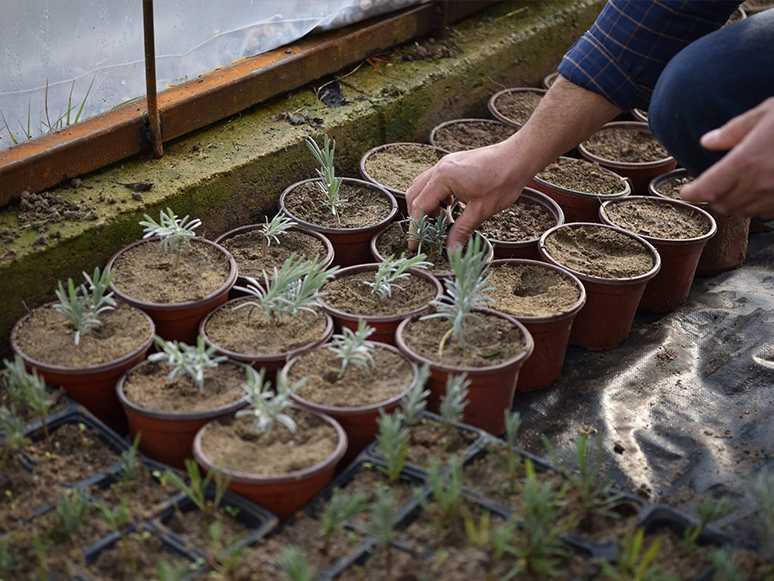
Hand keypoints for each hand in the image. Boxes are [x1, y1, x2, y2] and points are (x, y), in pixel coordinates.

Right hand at [405, 139, 525, 250]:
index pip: (419, 206)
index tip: (415, 244)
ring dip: (429, 206)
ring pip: (423, 188)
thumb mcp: (481, 211)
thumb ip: (462, 231)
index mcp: (443, 178)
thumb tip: (451, 251)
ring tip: (445, 221)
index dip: (416, 227)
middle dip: (420, 216)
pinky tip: (452, 206)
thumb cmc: (502, 180)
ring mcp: (445, 164)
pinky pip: (435, 182)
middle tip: (430, 233)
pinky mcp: (452, 164)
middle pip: (415, 195)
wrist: (518, 158)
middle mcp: (439, 168)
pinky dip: (437, 197)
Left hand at [681, 97, 773, 217]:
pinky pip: (766, 212)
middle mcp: (760, 183)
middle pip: (722, 204)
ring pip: (742, 211)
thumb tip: (707, 141)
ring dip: (733, 203)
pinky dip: (755, 205)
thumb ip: (734, 130)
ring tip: (732, 188)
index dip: (691, 193)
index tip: (686, 191)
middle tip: (708, 186)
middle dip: (711, 197)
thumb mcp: (767, 113)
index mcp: (747, 161)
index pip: (707, 188)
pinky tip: (759, 190)